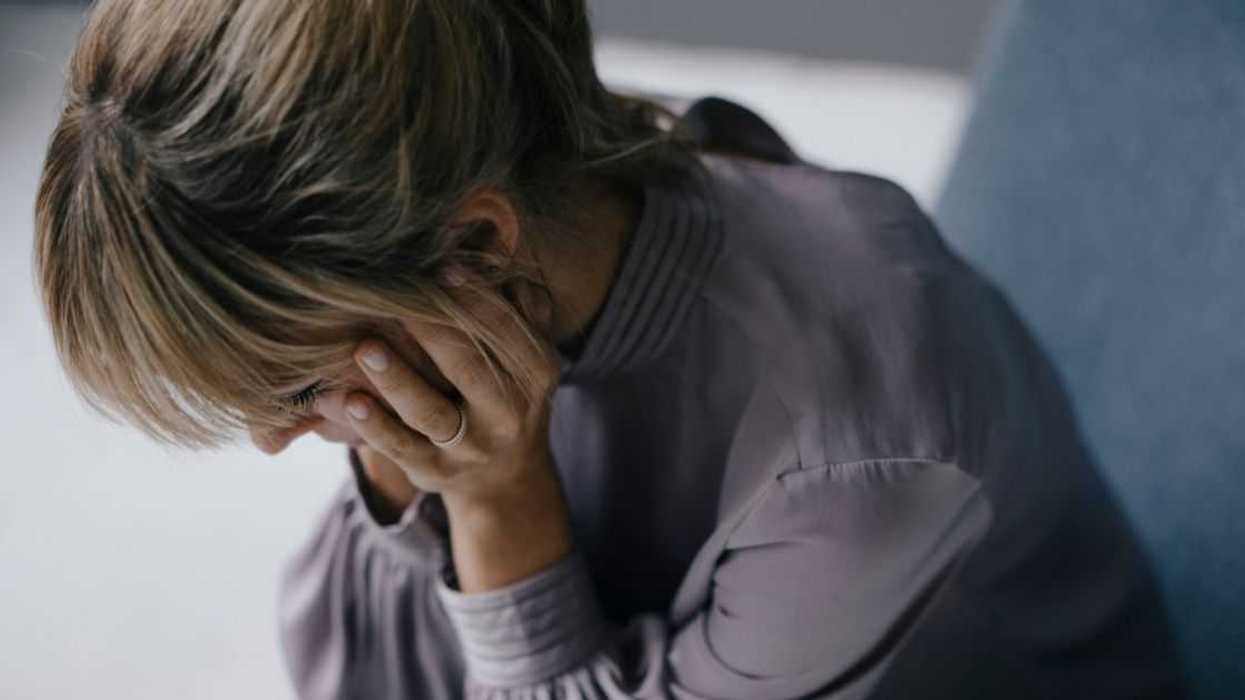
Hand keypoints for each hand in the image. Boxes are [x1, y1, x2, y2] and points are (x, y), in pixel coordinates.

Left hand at [344, 279, 571, 590]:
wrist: (507, 476)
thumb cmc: (508, 391)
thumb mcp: (530, 353)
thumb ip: (523, 306)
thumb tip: (494, 251)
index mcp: (535, 372)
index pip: (504, 328)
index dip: (474, 296)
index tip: (440, 265)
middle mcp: (507, 412)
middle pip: (469, 367)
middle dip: (433, 330)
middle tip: (395, 295)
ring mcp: (469, 447)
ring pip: (430, 412)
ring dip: (397, 380)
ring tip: (365, 348)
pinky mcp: (433, 471)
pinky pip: (399, 448)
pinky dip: (374, 426)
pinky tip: (349, 400)